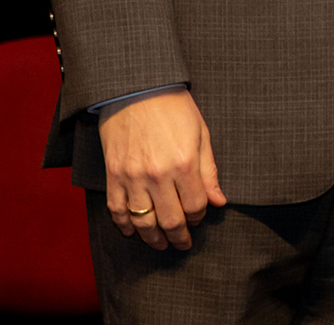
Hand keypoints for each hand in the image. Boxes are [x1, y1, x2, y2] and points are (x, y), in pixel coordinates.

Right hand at [98, 88, 225, 250]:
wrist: (136, 89)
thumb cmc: (174, 107)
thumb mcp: (201, 134)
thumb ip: (209, 172)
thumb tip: (219, 201)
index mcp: (184, 163)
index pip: (195, 206)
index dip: (199, 216)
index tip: (199, 216)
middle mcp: (158, 175)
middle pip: (170, 220)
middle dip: (179, 237)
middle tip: (183, 244)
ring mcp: (133, 177)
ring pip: (143, 222)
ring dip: (153, 238)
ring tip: (161, 244)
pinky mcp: (114, 175)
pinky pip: (117, 210)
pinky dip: (125, 225)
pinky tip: (133, 231)